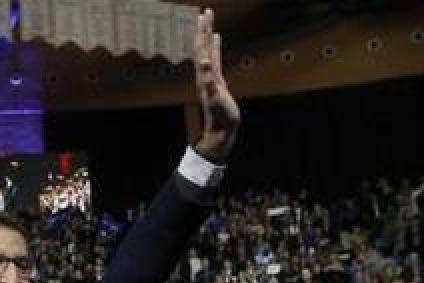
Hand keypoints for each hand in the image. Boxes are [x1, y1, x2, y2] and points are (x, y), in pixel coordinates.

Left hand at [192, 9, 239, 162]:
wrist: (221, 130)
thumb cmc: (220, 115)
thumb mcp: (216, 96)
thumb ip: (209, 79)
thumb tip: (204, 60)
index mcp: (203, 74)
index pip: (201, 47)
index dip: (203, 31)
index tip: (204, 14)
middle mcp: (204, 73)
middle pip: (202, 45)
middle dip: (203, 28)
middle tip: (206, 11)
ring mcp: (210, 75)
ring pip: (207, 50)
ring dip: (207, 35)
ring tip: (208, 20)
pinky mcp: (217, 79)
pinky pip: (214, 57)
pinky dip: (214, 46)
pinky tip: (216, 39)